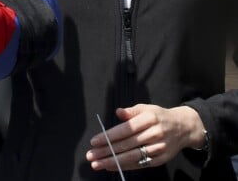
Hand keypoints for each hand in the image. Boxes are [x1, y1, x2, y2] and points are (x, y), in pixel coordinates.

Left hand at [86, 104, 205, 170]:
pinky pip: (140, 164)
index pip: (125, 129)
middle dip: (106, 151)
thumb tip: (117, 112)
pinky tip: (112, 166)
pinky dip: (125, 166)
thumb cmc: (158, 116)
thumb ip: (131, 111)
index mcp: (148, 119)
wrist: (183, 128)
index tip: (94, 141)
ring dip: (113, 162)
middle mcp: (153, 134)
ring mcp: (158, 148)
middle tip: (90, 156)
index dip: (108, 136)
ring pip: (132, 157)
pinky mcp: (160, 159)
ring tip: (97, 164)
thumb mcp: (146, 108)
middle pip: (126, 145)